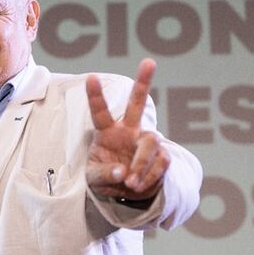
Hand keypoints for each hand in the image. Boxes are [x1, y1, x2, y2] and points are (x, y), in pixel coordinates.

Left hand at [85, 58, 170, 201]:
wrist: (128, 192)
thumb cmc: (106, 177)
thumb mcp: (95, 180)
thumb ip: (104, 175)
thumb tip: (122, 173)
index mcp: (107, 132)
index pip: (100, 112)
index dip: (96, 96)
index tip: (91, 78)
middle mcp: (129, 131)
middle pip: (138, 104)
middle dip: (143, 83)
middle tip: (149, 62)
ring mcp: (146, 141)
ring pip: (151, 142)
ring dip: (141, 163)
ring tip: (131, 183)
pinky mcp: (162, 155)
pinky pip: (160, 162)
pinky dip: (150, 176)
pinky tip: (139, 185)